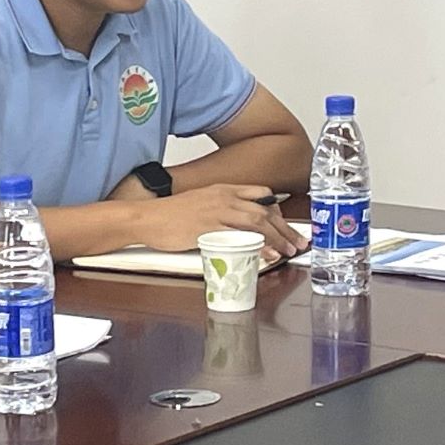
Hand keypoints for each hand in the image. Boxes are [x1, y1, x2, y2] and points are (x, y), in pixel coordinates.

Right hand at [130, 185, 299, 261]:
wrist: (146, 218)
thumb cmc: (170, 216)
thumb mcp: (201, 205)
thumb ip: (221, 212)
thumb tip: (238, 228)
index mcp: (223, 189)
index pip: (261, 194)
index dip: (279, 210)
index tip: (287, 226)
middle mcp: (224, 196)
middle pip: (265, 209)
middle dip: (286, 227)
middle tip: (298, 242)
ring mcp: (217, 210)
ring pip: (258, 220)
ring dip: (278, 237)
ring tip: (289, 250)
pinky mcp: (209, 226)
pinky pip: (241, 235)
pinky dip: (259, 245)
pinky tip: (268, 254)